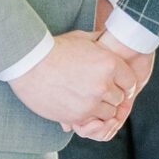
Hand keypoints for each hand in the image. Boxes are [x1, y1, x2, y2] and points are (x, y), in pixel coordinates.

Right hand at [6, 30, 145, 136]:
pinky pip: (91, 122)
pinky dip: (87, 117)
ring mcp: (91, 103)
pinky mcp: (77, 117)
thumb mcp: (82, 38)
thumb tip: (110, 36)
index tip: (116, 84)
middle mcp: (103, 85)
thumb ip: (100, 41)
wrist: (29, 64)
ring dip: (100, 108)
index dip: (124, 83)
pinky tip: (77, 106)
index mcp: (109, 63)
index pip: (130, 81)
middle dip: (111, 96)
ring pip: (108, 113)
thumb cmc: (54, 49)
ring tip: (87, 100)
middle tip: (98, 91)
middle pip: (119, 99)